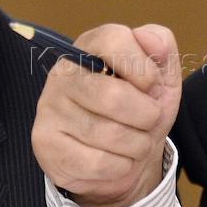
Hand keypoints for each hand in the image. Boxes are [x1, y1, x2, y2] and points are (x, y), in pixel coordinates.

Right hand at [32, 23, 180, 206]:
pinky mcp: (45, 144)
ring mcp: (49, 108)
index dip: (143, 68)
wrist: (124, 160)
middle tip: (148, 120)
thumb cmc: (139, 111)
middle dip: (146, 116)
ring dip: (138, 145)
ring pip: (110, 134)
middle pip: (114, 96)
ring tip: (133, 142)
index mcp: (90, 47)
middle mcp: (63, 74)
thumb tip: (151, 40)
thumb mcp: (160, 77)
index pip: (114, 40)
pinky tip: (116, 160)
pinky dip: (121, 166)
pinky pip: (98, 163)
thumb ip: (161, 47)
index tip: (151, 85)